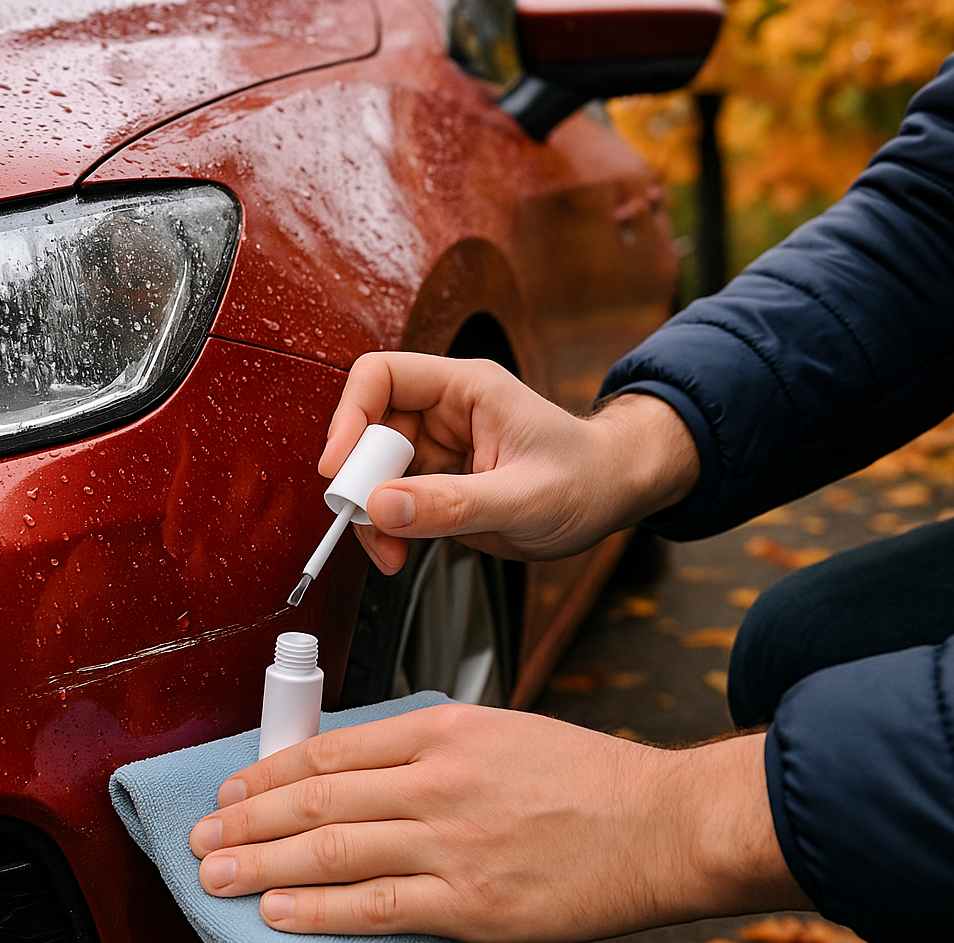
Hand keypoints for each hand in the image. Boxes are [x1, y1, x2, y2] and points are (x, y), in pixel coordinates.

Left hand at [188, 704, 808, 942]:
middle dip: (247, 819)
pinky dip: (316, 909)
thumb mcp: (504, 731)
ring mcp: (451, 843)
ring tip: (216, 873)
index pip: (333, 748)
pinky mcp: (470, 903)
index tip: (236, 786)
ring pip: (330, 850)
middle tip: (203, 833)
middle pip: (317, 797)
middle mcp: (439, 781)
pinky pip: (373, 906)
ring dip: (260, 863)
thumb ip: (434, 747)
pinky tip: (279, 910)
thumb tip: (366, 774)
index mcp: (446, 730)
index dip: (272, 771)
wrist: (660, 825)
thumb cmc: (592, 779)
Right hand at [320, 352, 699, 573]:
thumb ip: (452, 504)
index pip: (382, 377)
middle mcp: (445, 412)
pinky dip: (387, 530)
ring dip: (372, 514)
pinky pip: (394, 501)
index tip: (339, 468)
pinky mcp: (439, 483)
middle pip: (369, 431)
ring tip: (391, 552)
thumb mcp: (523, 498)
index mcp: (465, 389)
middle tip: (368, 523)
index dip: (350, 417)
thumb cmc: (587, 479)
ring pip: (375, 472)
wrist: (614, 496)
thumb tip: (381, 507)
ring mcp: (440, 448)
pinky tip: (401, 553)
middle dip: (361, 480)